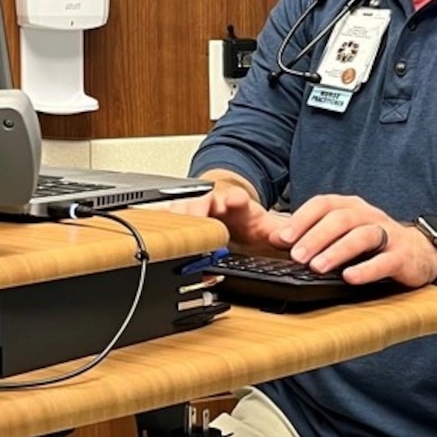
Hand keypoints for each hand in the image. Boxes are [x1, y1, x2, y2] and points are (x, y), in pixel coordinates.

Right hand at [164, 179, 291, 256]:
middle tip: (193, 219)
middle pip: (202, 203)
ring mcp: (197, 208)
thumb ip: (279, 232)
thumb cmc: (245, 217)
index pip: (236, 198)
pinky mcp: (183, 216)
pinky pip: (167, 216)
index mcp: (237, 204)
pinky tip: (144, 225)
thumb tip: (291, 239)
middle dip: (198, 210)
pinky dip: (157, 220)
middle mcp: (214, 203)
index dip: (235, 199)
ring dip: (175, 217)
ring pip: (182, 209)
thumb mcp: (265, 226)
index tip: (234, 199)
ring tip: (166, 227)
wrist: (229, 205)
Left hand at [269, 194, 436, 288]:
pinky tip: (351, 278)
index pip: (322, 204)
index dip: (301, 219)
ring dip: (337, 251)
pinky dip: (367, 269)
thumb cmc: (372, 243)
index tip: (280, 238)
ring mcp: (387, 233)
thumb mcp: (342, 233)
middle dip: (315, 237)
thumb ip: (311, 234)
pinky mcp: (402, 255)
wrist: (419, 252)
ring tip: (317, 268)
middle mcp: (368, 214)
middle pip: (340, 219)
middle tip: (295, 256)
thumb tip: (275, 239)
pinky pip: (385, 260)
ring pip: (361, 236)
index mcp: (350, 206)